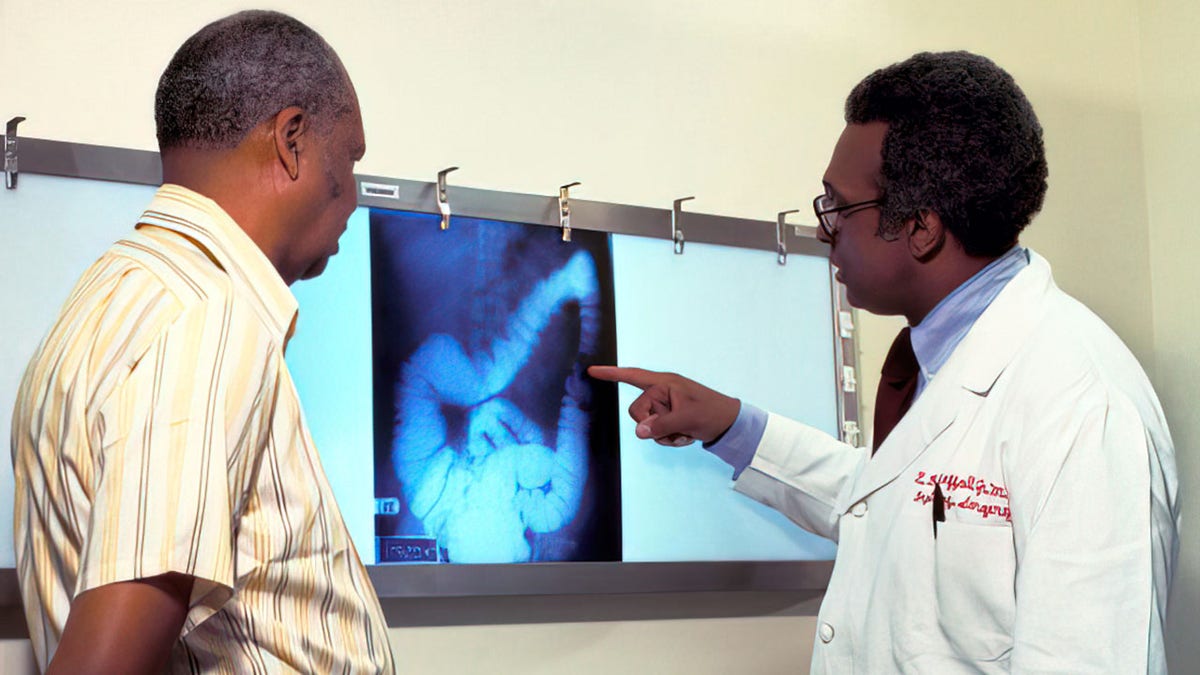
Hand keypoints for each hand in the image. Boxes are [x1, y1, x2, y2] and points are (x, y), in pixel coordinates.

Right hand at [587, 366, 739, 445]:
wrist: (729, 424)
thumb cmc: (711, 412)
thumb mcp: (686, 418)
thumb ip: (660, 425)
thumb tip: (639, 432)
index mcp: (664, 383)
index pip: (633, 376)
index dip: (611, 374)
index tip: (592, 371)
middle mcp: (661, 393)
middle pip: (636, 412)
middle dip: (653, 424)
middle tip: (677, 425)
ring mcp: (664, 407)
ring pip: (646, 427)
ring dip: (664, 435)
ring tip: (685, 431)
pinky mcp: (668, 419)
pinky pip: (656, 434)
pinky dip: (670, 438)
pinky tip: (686, 435)